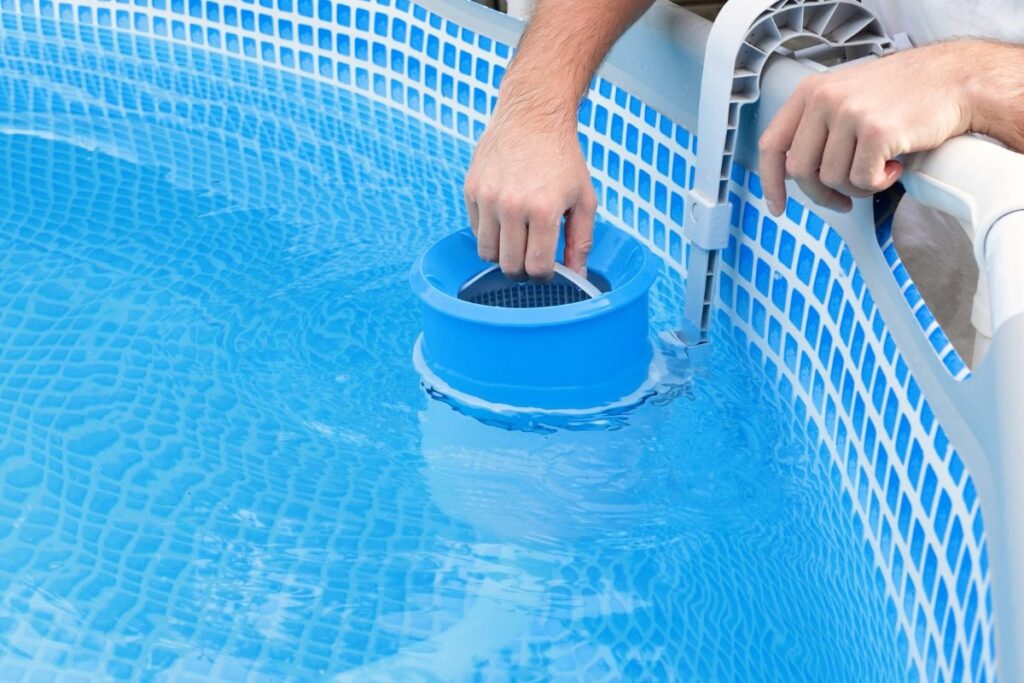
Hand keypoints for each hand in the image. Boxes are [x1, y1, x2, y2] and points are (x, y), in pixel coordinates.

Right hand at [464, 105, 596, 280]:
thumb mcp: (584, 198)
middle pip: (509, 266)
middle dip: (522, 271)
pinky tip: (505, 219)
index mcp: (544, 210)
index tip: (547, 268)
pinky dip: (489, 233)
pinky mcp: (471, 190)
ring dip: (503, 255)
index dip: (544, 275)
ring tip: (517, 240)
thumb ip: (581, 240)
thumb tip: (577, 275)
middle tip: (531, 259)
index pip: (536, 267)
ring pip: (487, 253)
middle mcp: (512, 206)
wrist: (532, 116)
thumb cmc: (562, 158)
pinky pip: (476, 230)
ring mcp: (488, 198)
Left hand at [759, 41, 987, 216]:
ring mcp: (849, 114)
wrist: (954, 81)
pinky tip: (896, 165)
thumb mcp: (847, 97)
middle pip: (800, 171)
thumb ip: (817, 127)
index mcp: (810, 92)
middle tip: (845, 200)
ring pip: (833, 179)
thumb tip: (793, 172)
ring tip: (881, 168)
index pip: (772, 145)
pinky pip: (863, 180)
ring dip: (858, 186)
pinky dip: (880, 183)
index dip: (771, 182)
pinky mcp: (876, 131)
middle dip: (821, 194)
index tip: (778, 207)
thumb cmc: (903, 95)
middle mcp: (824, 99)